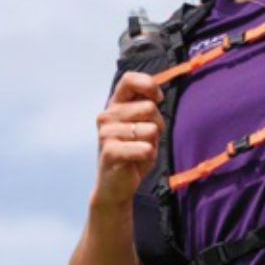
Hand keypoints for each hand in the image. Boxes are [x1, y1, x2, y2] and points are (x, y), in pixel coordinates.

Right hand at [94, 71, 165, 205]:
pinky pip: (145, 148)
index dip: (149, 86)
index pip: (129, 80)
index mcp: (115, 105)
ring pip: (150, 129)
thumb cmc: (134, 151)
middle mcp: (107, 115)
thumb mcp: (143, 125)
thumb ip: (147, 107)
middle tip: (147, 139)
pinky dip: (149, 155)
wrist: (116, 185)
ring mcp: (106, 133)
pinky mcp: (110, 152)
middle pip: (149, 107)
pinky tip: (137, 161)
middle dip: (158, 124)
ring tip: (140, 151)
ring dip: (153, 143)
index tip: (158, 99)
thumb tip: (156, 95)